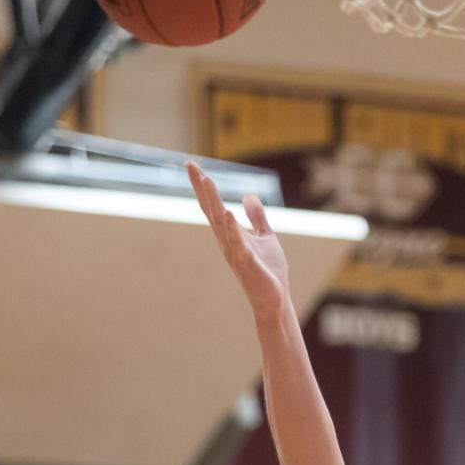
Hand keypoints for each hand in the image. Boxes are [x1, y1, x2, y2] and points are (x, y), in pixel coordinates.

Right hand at [186, 161, 289, 322]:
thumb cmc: (269, 271)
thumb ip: (257, 217)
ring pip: (221, 223)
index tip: (192, 165)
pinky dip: (233, 229)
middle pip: (211, 210)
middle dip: (201, 188)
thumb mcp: (265, 237)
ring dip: (214, 201)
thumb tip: (248, 196)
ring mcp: (235, 252)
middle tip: (190, 165)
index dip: (203, 186)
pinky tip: (228, 212)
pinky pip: (238, 244)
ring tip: (207, 179)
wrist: (274, 299)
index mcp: (230, 234)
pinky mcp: (247, 263)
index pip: (213, 206)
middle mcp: (227, 242)